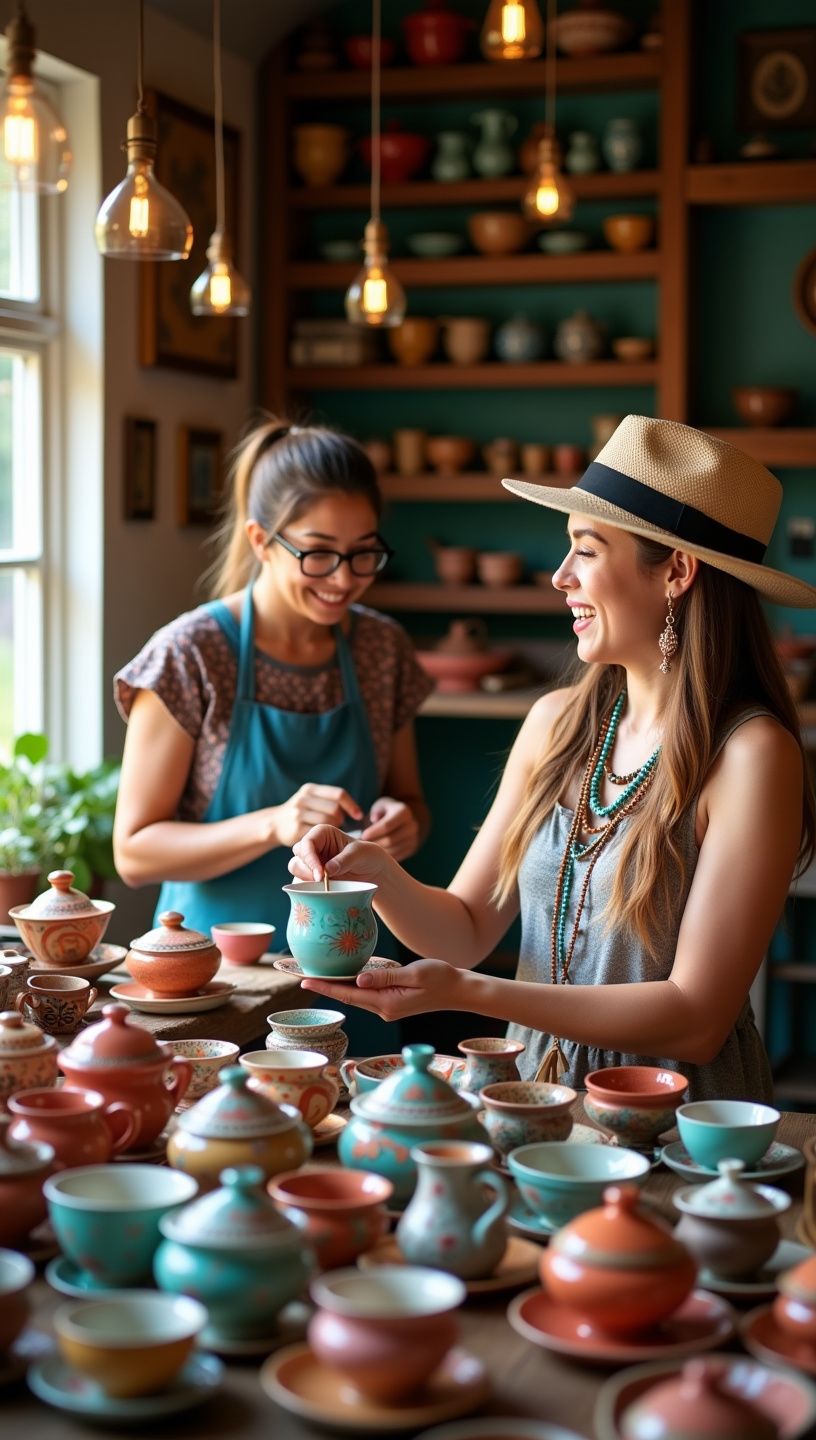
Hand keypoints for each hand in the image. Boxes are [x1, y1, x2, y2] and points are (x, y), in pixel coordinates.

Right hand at [271, 785, 362, 849]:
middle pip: (335, 809)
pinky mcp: (296, 829)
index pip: (338, 794)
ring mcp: (298, 814)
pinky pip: (319, 833)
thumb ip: (328, 800)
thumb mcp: (310, 799)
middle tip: (339, 824)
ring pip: (328, 821)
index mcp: (310, 789)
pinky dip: (325, 837)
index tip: (358, 815)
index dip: (351, 805)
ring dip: (334, 828)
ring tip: (330, 831)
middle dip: (341, 818)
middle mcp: (303, 799)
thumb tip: (355, 810)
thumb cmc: (300, 813)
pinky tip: (323, 838)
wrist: (273, 824)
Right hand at [289, 826, 387, 884]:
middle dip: (306, 869)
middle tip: (321, 882)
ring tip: (324, 886)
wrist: (373, 873)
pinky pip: (300, 881)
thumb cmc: (367, 856)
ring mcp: (311, 861)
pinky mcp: (311, 876)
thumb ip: (344, 860)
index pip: (307, 843)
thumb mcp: (360, 854)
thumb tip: (327, 870)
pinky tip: (320, 892)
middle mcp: (314, 845)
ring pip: (296, 867)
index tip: (320, 875)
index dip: (309, 858)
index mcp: (322, 833)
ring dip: (306, 879)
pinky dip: (307, 888)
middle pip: (298, 855)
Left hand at [300, 957, 462, 1021]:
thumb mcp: (414, 974)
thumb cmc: (441, 978)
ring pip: (356, 996)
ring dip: (337, 985)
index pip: (349, 995)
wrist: (460, 991)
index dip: (325, 987)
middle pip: (347, 997)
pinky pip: (367, 993)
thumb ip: (386, 977)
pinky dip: (353, 985)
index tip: (304, 980)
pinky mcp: (392, 1003)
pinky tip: (344, 975)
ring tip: (316, 973)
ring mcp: (388, 1007)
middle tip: (301, 974)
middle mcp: (383, 1009)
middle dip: (325, 986)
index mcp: (387, 1003)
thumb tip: (359, 979)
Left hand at [360, 796, 419, 861]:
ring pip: (392, 850)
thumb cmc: (387, 811)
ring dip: (378, 851)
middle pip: (390, 840)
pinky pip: (396, 856)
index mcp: (404, 812)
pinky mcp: (411, 849)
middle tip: (362, 845)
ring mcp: (413, 839)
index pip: (387, 825)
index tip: (363, 835)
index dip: (373, 832)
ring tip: (367, 849)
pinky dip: (384, 857)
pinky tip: (374, 853)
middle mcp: (412, 826)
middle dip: (374, 843)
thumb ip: (376, 811)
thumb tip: (373, 819)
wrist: (405, 820)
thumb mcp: (381, 806)